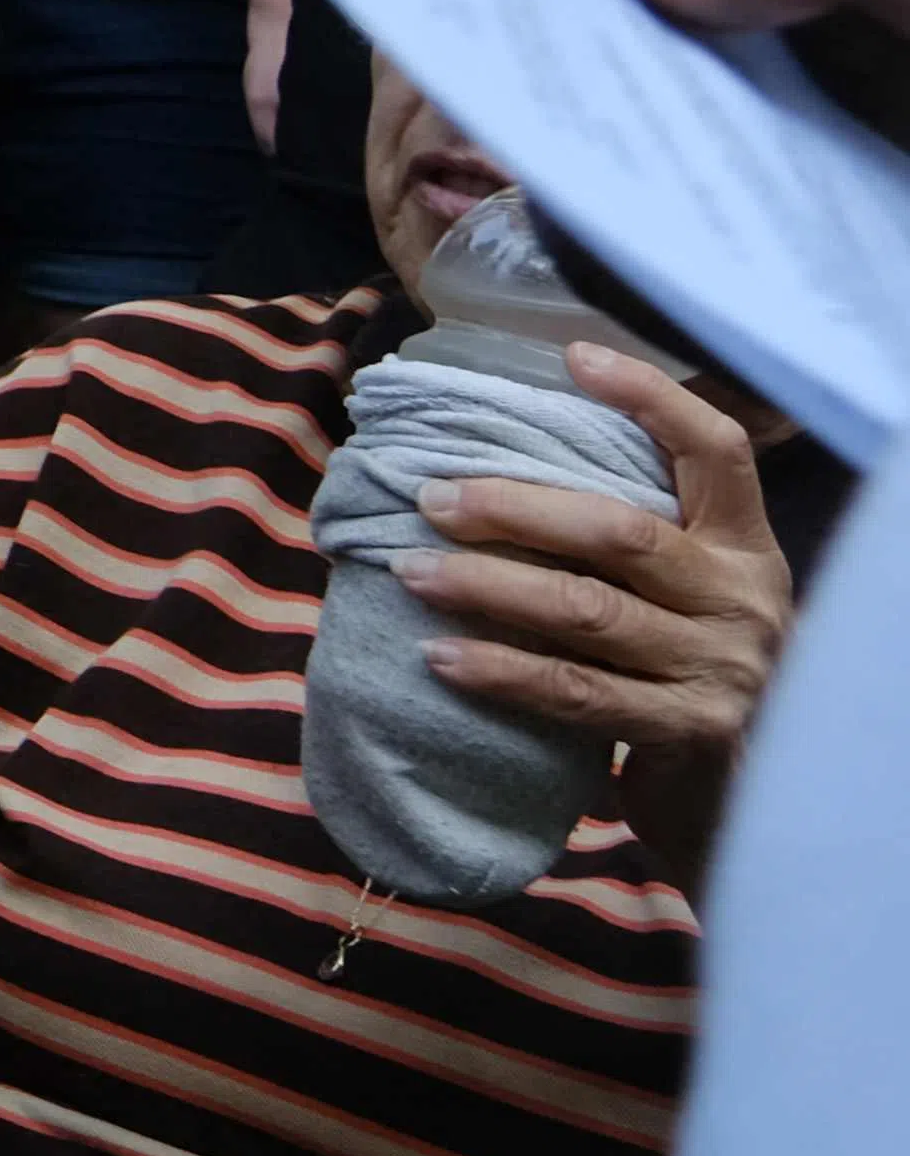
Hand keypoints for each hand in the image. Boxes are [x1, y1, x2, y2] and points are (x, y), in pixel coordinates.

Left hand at [397, 340, 792, 886]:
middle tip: (429, 496)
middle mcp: (745, 600)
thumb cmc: (680, 669)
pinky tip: (439, 657)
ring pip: (588, 613)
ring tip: (410, 570)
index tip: (573, 355)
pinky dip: (502, 671)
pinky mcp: (690, 732)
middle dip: (516, 509)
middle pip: (622, 531)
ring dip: (488, 588)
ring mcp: (724, 669)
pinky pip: (577, 693)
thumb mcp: (680, 593)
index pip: (717, 450)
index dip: (652, 398)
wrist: (739, 800)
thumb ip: (622, 535)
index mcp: (745, 545)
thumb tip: (487, 462)